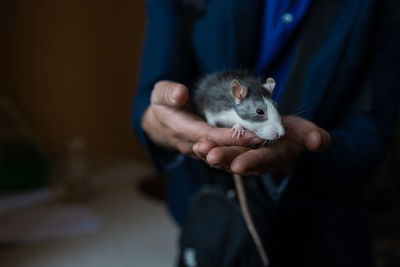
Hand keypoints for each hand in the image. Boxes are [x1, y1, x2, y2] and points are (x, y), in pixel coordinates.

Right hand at [141, 81, 262, 156]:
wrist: (159, 125)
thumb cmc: (162, 105)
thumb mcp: (159, 94)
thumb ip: (168, 93)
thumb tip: (180, 93)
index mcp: (180, 129)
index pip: (206, 135)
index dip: (226, 136)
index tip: (247, 133)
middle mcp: (191, 143)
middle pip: (218, 147)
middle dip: (240, 145)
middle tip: (262, 137)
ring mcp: (200, 148)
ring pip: (222, 152)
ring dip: (242, 149)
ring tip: (263, 140)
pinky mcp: (207, 148)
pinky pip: (223, 150)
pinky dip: (238, 147)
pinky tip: (255, 141)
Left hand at [192, 116, 330, 174]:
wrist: (281, 137)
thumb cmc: (295, 134)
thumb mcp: (306, 132)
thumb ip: (314, 136)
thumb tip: (319, 142)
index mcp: (276, 157)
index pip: (264, 160)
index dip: (252, 162)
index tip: (239, 164)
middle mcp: (257, 162)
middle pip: (241, 160)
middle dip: (226, 159)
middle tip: (211, 156)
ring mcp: (244, 159)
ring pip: (226, 159)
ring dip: (212, 155)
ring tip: (199, 149)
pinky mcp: (233, 154)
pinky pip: (220, 152)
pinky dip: (208, 150)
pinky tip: (196, 146)